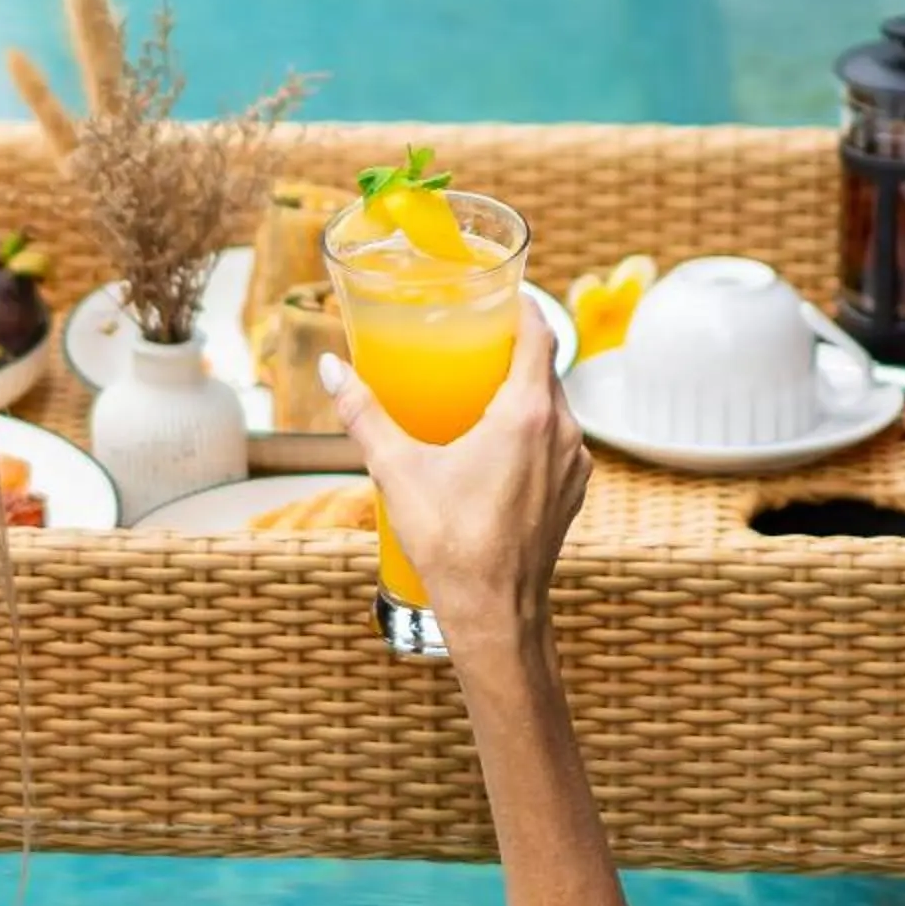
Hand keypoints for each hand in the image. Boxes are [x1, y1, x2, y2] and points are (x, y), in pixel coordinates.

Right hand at [322, 300, 590, 644]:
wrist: (496, 614)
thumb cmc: (451, 544)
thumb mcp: (397, 471)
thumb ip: (364, 414)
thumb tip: (332, 369)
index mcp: (525, 414)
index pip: (540, 333)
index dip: (522, 305)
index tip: (500, 292)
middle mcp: (561, 432)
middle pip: (544, 368)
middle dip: (511, 349)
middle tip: (474, 338)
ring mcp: (573, 465)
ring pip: (551, 407)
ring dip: (520, 393)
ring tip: (479, 392)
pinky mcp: (571, 493)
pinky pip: (555, 443)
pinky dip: (530, 431)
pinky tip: (493, 449)